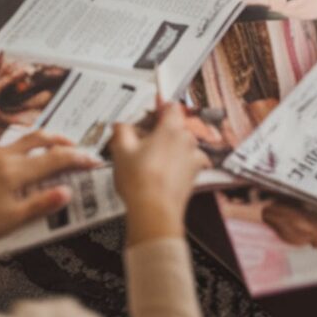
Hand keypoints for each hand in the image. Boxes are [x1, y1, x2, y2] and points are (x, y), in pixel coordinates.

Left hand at [0, 132, 97, 241]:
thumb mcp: (11, 220)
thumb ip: (40, 204)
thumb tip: (67, 192)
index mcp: (15, 171)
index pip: (56, 159)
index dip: (78, 158)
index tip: (93, 160)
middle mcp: (3, 157)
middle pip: (39, 138)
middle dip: (60, 140)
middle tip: (75, 147)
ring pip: (21, 140)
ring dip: (41, 140)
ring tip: (52, 147)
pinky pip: (6, 149)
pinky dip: (21, 150)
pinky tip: (21, 162)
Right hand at [111, 102, 209, 245]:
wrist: (155, 210)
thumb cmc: (139, 180)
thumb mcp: (121, 150)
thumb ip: (122, 130)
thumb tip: (121, 123)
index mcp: (171, 128)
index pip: (172, 107)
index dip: (161, 106)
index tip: (153, 108)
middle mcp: (187, 139)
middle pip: (177, 125)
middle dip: (162, 129)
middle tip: (144, 138)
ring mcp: (194, 157)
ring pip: (183, 143)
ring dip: (171, 146)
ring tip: (151, 158)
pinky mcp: (195, 173)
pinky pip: (187, 160)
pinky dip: (178, 162)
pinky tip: (163, 171)